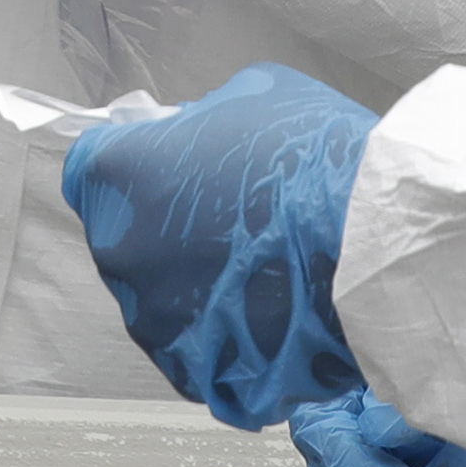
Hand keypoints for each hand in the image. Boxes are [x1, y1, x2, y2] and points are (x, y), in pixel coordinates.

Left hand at [61, 64, 378, 427]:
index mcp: (116, 175)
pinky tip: (273, 312)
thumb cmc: (314, 161)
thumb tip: (194, 139)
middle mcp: (118, 251)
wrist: (375, 247)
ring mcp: (153, 320)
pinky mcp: (194, 371)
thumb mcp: (252, 95)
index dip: (130, 164)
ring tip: (265, 269)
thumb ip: (202, 122)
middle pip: (126, 235)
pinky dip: (226, 337)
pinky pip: (196, 350)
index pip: (91, 168)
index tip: (162, 169)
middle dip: (168, 226)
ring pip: (161, 298)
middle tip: (233, 220)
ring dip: (198, 286)